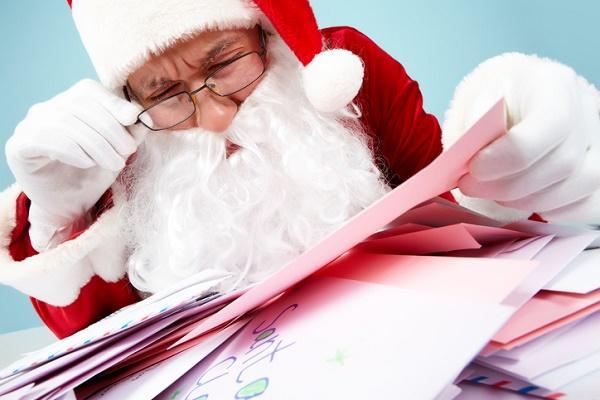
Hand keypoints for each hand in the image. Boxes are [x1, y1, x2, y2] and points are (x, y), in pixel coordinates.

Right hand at [5, 79, 146, 249]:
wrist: (68, 207)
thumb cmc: (92, 175)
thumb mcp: (117, 150)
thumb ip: (129, 131)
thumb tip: (144, 115)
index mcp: (69, 103)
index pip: (89, 90)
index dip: (113, 103)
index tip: (133, 119)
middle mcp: (45, 109)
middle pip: (80, 106)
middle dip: (110, 129)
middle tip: (128, 151)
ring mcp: (29, 125)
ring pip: (65, 122)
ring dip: (96, 144)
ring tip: (114, 164)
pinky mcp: (18, 146)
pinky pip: (46, 139)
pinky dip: (72, 150)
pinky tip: (87, 163)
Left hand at [444, 53, 599, 223]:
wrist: (510, 99)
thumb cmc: (491, 100)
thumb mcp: (473, 99)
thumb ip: (472, 126)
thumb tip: (469, 159)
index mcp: (554, 85)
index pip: (552, 125)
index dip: (509, 157)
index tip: (473, 168)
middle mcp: (585, 110)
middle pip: (562, 163)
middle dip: (508, 186)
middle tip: (469, 185)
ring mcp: (596, 140)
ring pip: (579, 186)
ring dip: (526, 200)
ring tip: (491, 191)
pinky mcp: (597, 167)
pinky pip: (590, 202)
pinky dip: (553, 211)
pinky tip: (521, 200)